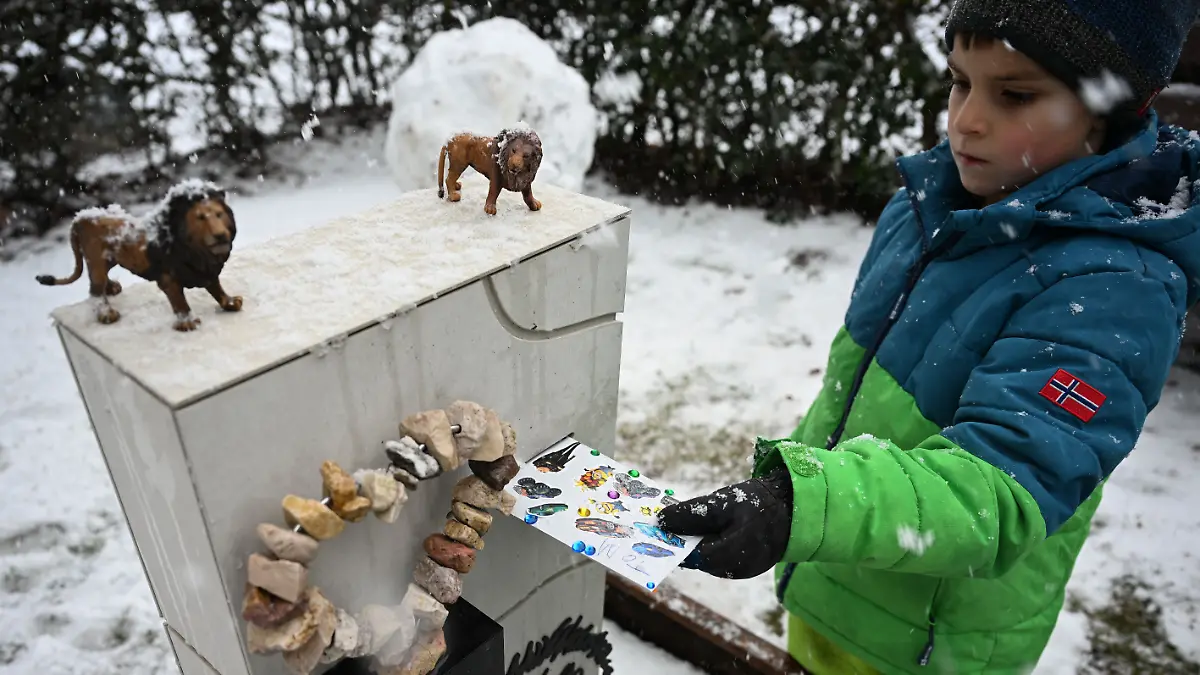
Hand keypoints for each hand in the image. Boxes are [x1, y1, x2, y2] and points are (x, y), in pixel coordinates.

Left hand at [656, 468, 792, 578]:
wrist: (794, 508)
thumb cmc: (758, 503)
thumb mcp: (721, 503)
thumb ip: (690, 515)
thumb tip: (661, 522)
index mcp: (726, 556)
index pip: (687, 555)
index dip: (671, 542)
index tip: (655, 528)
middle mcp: (733, 569)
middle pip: (696, 558)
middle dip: (682, 540)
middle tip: (668, 521)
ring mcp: (741, 569)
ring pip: (708, 557)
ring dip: (697, 540)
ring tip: (689, 521)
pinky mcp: (747, 564)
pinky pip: (720, 555)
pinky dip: (712, 542)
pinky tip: (710, 526)